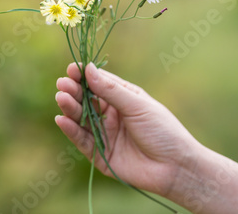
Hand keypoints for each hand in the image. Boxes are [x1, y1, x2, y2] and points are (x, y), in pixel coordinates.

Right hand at [55, 62, 199, 196]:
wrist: (176, 168)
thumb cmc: (163, 131)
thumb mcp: (137, 105)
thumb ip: (111, 90)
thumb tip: (88, 69)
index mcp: (122, 98)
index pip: (98, 83)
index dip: (84, 76)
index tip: (72, 68)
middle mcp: (111, 115)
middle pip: (86, 99)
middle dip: (73, 91)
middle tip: (62, 84)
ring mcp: (104, 134)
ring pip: (81, 119)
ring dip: (69, 108)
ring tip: (61, 98)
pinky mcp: (99, 154)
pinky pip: (82, 140)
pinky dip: (71, 130)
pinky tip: (62, 120)